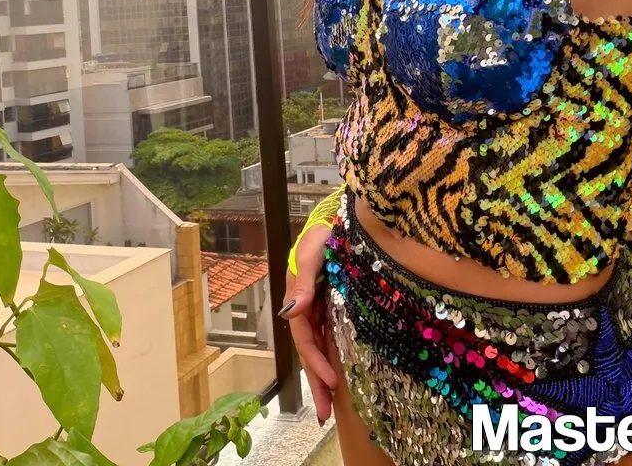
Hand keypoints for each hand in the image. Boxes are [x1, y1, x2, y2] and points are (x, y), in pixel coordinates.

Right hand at [279, 223, 337, 422]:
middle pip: (309, 350)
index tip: (330, 382)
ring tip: (329, 406)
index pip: (304, 337)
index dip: (315, 360)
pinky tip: (340, 374)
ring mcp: (322, 307)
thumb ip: (303, 281)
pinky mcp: (336, 305)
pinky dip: (333, 357)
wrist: (338, 218)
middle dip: (316, 381)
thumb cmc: (323, 233)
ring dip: (322, 375)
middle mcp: (308, 307)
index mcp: (299, 298)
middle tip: (324, 413)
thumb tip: (291, 313)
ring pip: (320, 347)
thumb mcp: (312, 252)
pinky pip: (332, 336)